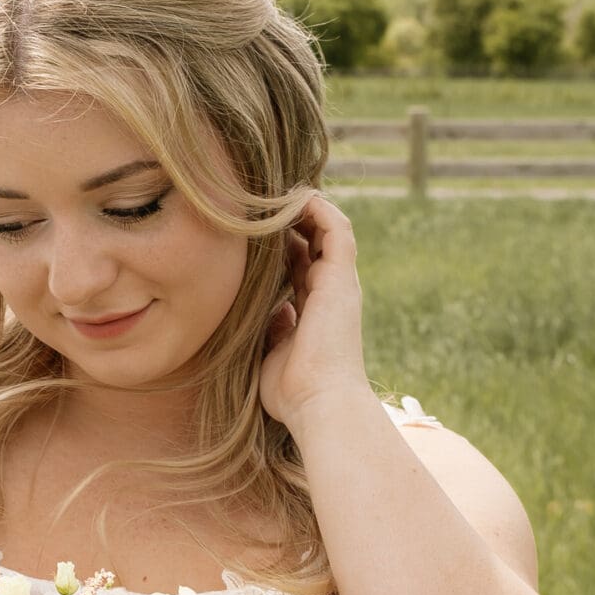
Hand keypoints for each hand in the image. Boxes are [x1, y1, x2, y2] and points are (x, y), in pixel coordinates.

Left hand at [258, 195, 373, 430]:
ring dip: (305, 208)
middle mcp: (331, 293)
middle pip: (314, 244)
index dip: (281, 246)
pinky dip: (318, 208)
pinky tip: (294, 196)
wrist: (320, 403)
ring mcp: (338, 283)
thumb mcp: (273, 353)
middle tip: (260, 205)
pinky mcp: (342, 278)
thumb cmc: (293, 392)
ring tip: (278, 192)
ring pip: (328, 230)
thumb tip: (271, 313)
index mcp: (315, 311)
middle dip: (291, 222)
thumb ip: (273, 330)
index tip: (252, 232)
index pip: (300, 267)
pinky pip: (336, 228)